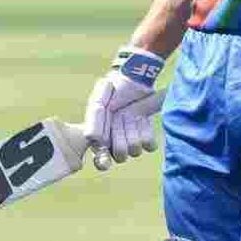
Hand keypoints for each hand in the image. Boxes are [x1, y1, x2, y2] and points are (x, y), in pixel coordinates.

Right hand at [83, 46, 165, 162]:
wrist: (134, 78)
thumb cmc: (113, 88)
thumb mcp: (100, 98)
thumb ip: (94, 117)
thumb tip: (91, 138)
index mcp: (100, 137)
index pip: (101, 160)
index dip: (103, 161)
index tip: (105, 157)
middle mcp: (116, 142)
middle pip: (120, 155)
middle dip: (120, 137)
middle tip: (120, 118)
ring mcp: (132, 140)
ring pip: (135, 150)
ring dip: (133, 132)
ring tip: (131, 114)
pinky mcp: (147, 136)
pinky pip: (149, 145)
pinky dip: (146, 132)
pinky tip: (141, 119)